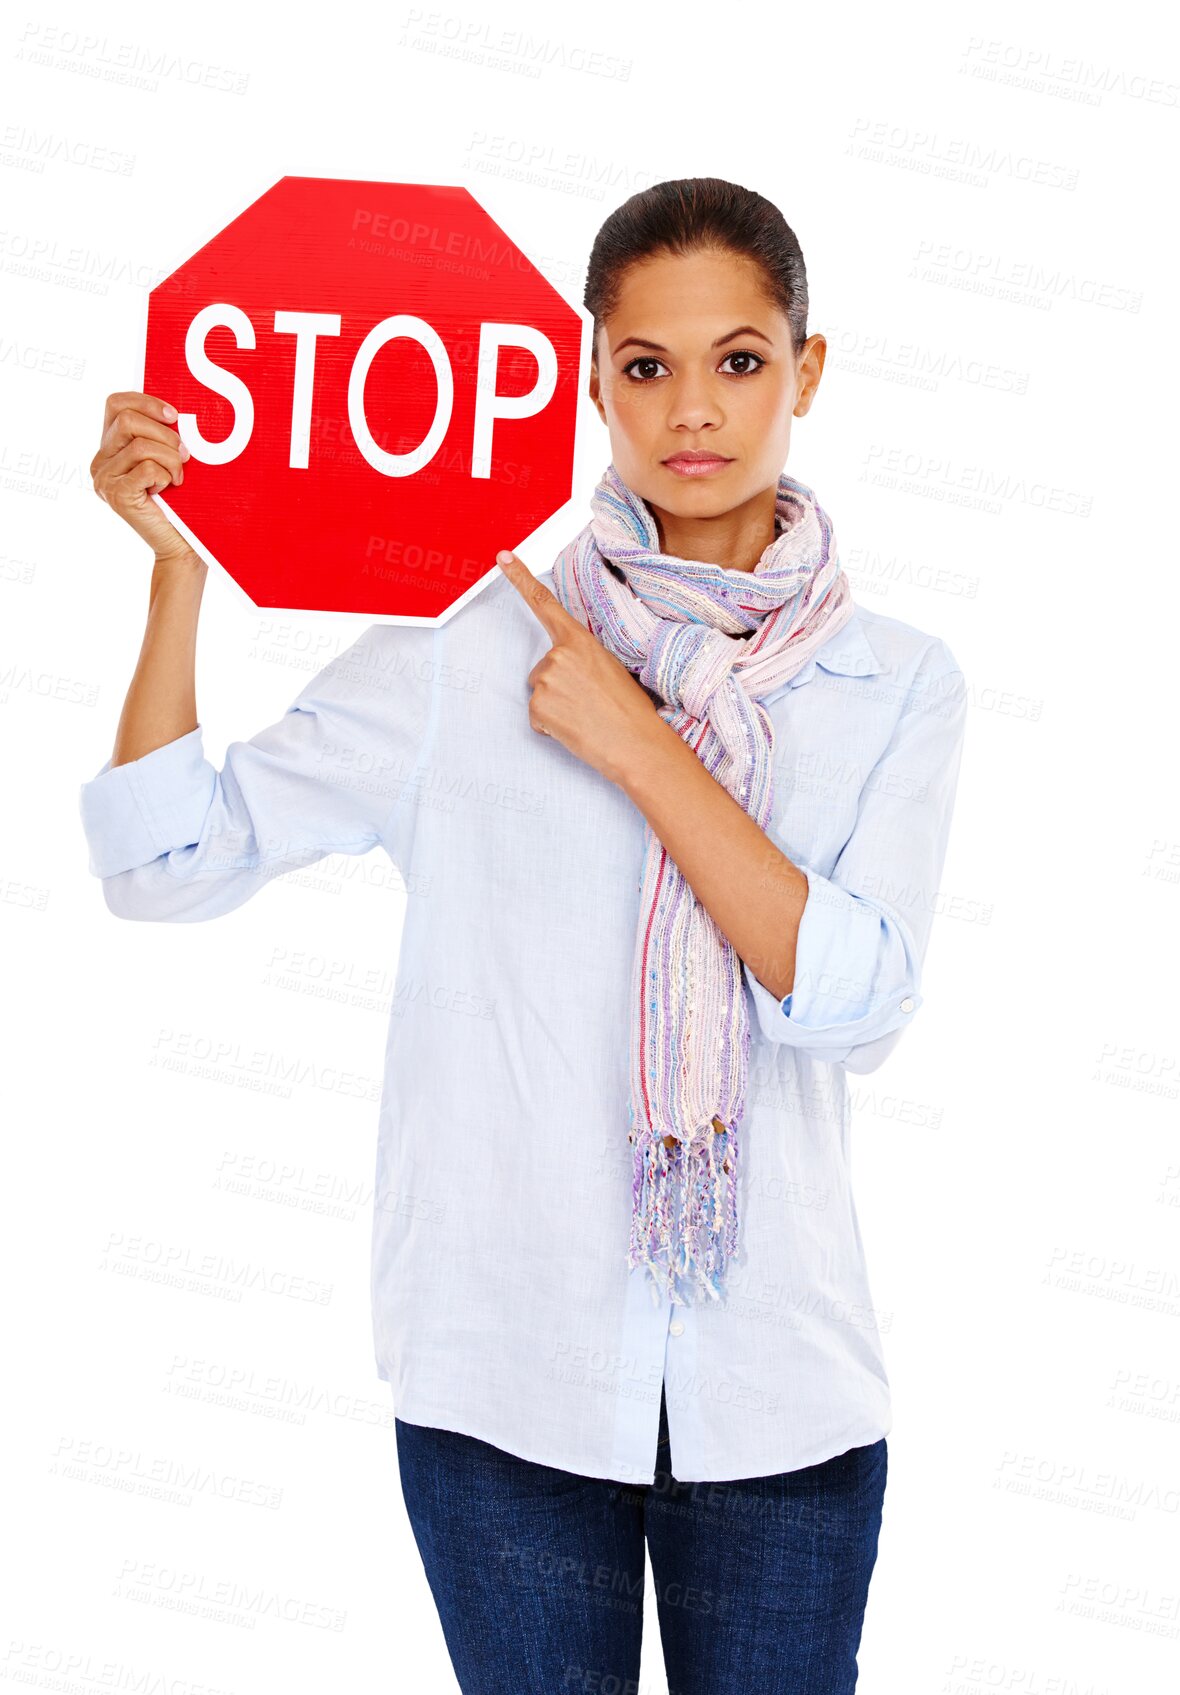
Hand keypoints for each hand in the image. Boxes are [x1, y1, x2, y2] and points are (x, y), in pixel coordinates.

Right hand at [91, 391, 197, 562]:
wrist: (181, 544)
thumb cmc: (179, 501)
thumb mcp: (166, 458)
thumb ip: (158, 434)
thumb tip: (174, 411)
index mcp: (109, 448)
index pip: (115, 404)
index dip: (145, 401)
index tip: (173, 415)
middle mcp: (100, 462)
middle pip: (128, 421)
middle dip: (165, 434)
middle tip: (184, 454)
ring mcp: (104, 480)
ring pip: (140, 445)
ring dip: (170, 458)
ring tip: (179, 477)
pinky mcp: (116, 496)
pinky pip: (147, 468)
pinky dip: (166, 475)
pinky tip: (168, 489)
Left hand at [496, 549, 659, 783]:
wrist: (637, 744)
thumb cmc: (630, 710)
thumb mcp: (609, 669)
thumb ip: (581, 659)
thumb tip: (562, 669)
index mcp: (579, 640)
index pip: (545, 604)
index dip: (521, 578)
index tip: (503, 557)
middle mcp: (558, 655)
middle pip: (541, 669)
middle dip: (558, 687)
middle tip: (588, 703)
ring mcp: (545, 680)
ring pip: (539, 694)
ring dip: (556, 708)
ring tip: (585, 716)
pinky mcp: (538, 707)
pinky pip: (537, 718)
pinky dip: (552, 727)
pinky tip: (574, 729)